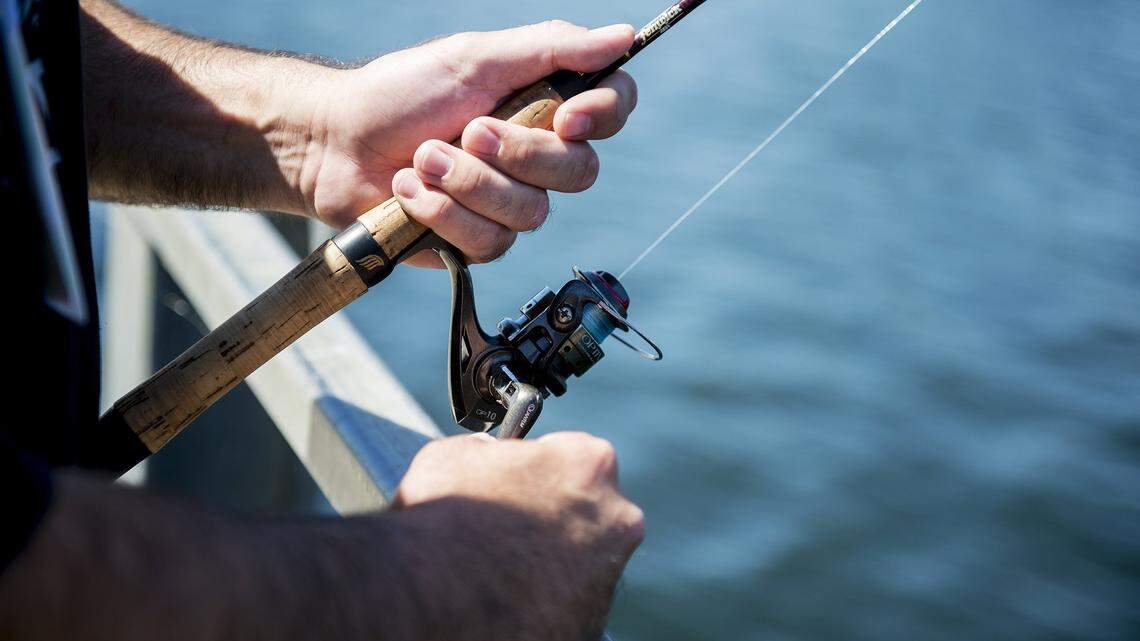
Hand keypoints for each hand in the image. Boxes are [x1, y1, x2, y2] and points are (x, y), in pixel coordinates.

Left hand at [299, 21, 637, 265]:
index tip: (567, 116)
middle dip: (517, 153)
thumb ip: (552, 48)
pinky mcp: (478, 242)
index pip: (612, 109)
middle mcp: (536, 157)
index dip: (603, 116)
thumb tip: (623, 36)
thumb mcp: (476, 58)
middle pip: (579, 172)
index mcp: (544, 104)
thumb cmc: (400, 94)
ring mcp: (509, 203)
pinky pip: (489, 242)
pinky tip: (410, 191)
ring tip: (422, 158)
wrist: (336, 144)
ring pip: (530, 212)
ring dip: (467, 181)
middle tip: (467, 130)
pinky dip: (442, 212)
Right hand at [390, 432, 644, 639]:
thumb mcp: (453, 456)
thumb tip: (488, 455)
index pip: (573, 455)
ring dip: (551, 560)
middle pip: (589, 509)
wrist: (435, 601)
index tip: (515, 484)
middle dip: (554, 516)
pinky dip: (545, 601)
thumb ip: (487, 451)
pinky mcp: (591, 626)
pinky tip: (509, 597)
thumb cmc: (446, 519)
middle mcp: (616, 518)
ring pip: (582, 559)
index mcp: (590, 462)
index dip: (538, 470)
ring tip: (502, 567)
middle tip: (509, 530)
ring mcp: (610, 576)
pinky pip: (569, 604)